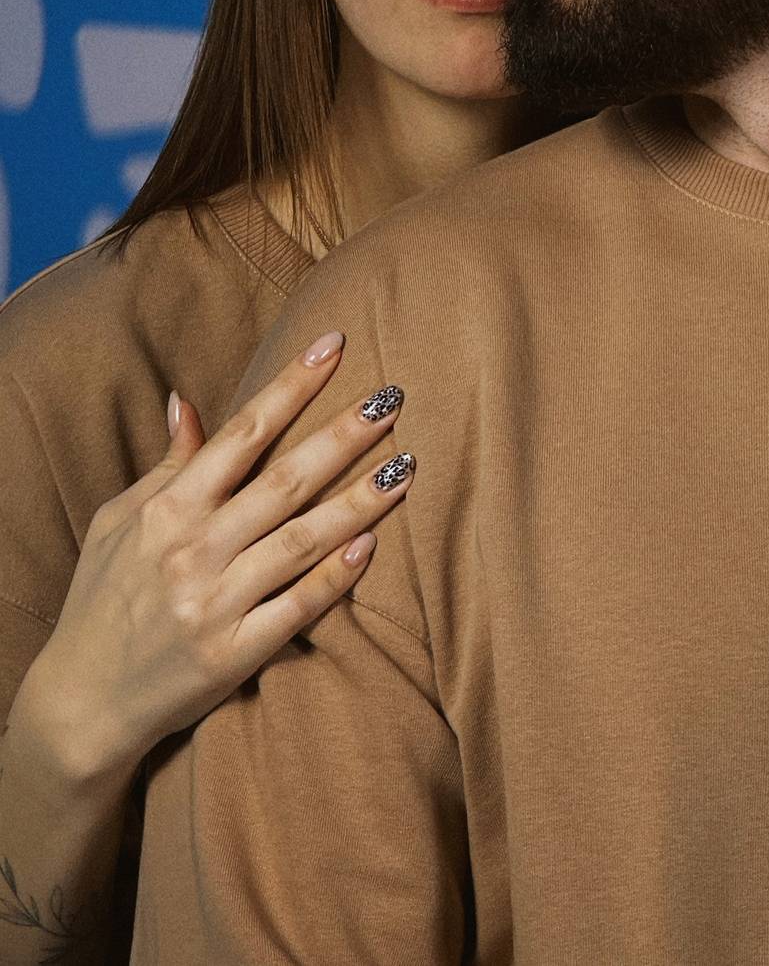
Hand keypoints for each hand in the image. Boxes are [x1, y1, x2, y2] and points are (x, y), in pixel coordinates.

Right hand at [22, 332, 411, 780]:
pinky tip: (373, 545)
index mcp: (167, 509)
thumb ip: (165, 465)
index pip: (242, 434)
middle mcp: (192, 550)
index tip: (335, 346)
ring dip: (358, 501)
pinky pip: (296, 608)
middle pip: (283, 480)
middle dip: (342, 435)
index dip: (291, 386)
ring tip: (406, 464)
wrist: (78, 705)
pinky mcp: (233, 655)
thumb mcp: (118, 523)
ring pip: (301, 540)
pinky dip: (335, 576)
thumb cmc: (102, 602)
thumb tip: (189, 400)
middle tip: (392, 398)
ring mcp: (215, 603)